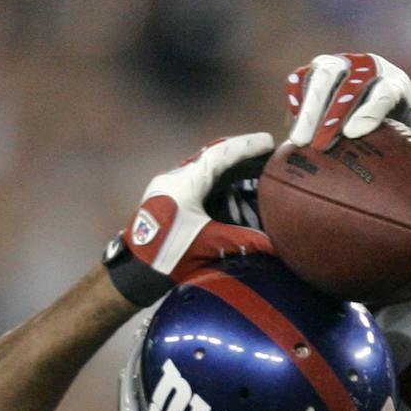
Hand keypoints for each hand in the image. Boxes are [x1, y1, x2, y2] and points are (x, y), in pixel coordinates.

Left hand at [102, 133, 275, 308]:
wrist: (135, 269)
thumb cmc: (168, 255)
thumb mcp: (209, 246)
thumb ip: (242, 241)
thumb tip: (274, 245)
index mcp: (187, 183)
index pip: (221, 155)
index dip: (246, 146)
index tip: (267, 141)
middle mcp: (175, 177)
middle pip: (210, 154)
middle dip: (236, 150)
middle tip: (259, 149)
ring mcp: (166, 184)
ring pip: (200, 164)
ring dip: (223, 164)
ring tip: (244, 165)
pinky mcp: (163, 195)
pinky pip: (192, 176)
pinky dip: (211, 177)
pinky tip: (221, 186)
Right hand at [286, 53, 410, 151]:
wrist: (370, 108)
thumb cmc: (394, 129)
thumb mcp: (410, 131)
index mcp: (392, 80)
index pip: (382, 91)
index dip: (369, 110)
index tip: (352, 134)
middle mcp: (363, 66)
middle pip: (347, 83)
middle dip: (332, 114)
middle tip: (321, 146)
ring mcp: (337, 65)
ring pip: (320, 79)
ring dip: (309, 111)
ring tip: (298, 143)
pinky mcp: (313, 71)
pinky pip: (300, 80)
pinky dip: (295, 101)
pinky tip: (289, 129)